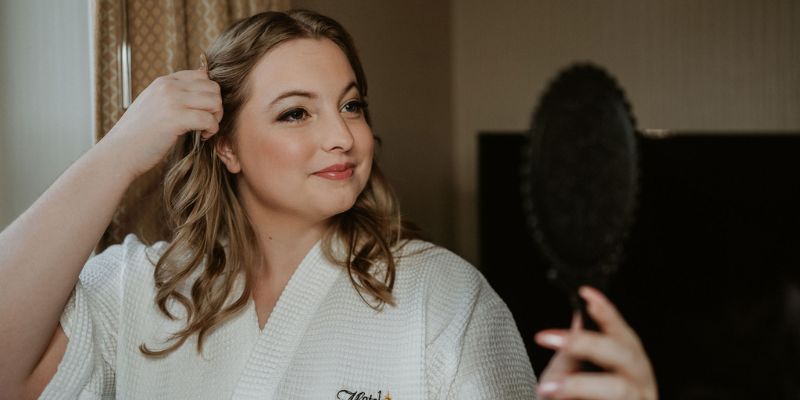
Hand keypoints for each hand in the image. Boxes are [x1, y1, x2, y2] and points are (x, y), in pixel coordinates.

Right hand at [103, 69, 222, 177]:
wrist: (118, 152)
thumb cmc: (139, 135)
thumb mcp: (154, 105)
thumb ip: (174, 96)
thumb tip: (201, 94)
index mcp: (164, 81)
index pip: (202, 75)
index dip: (209, 94)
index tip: (203, 111)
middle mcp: (168, 86)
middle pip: (213, 87)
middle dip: (216, 106)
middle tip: (208, 122)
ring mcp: (171, 101)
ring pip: (214, 101)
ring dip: (216, 117)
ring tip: (205, 130)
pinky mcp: (175, 119)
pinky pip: (208, 119)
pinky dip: (212, 130)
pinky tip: (203, 137)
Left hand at [534, 286, 656, 399]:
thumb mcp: (571, 377)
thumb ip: (576, 351)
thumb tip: (577, 315)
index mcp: (630, 369)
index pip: (623, 334)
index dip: (607, 312)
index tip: (585, 293)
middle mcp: (640, 386)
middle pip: (625, 355)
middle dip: (586, 343)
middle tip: (546, 337)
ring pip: (620, 388)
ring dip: (580, 384)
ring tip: (548, 387)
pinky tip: (555, 397)